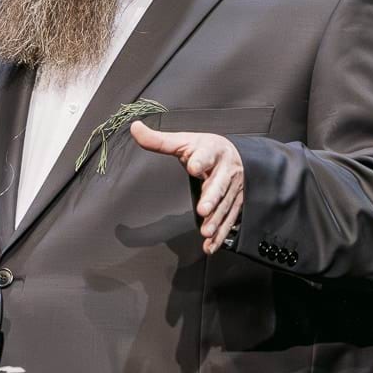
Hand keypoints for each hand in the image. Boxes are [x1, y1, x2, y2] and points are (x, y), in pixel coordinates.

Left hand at [129, 120, 243, 254]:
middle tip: (203, 209)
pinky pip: (229, 220)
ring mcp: (233, 188)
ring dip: (216, 220)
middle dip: (212, 197)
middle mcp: (225, 170)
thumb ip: (159, 140)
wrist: (237, 154)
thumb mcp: (184, 141)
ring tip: (206, 231)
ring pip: (225, 205)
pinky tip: (210, 244)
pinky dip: (221, 234)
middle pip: (219, 184)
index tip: (193, 166)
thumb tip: (135, 128)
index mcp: (212, 151)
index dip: (200, 161)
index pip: (206, 154)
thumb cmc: (207, 149)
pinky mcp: (235, 203)